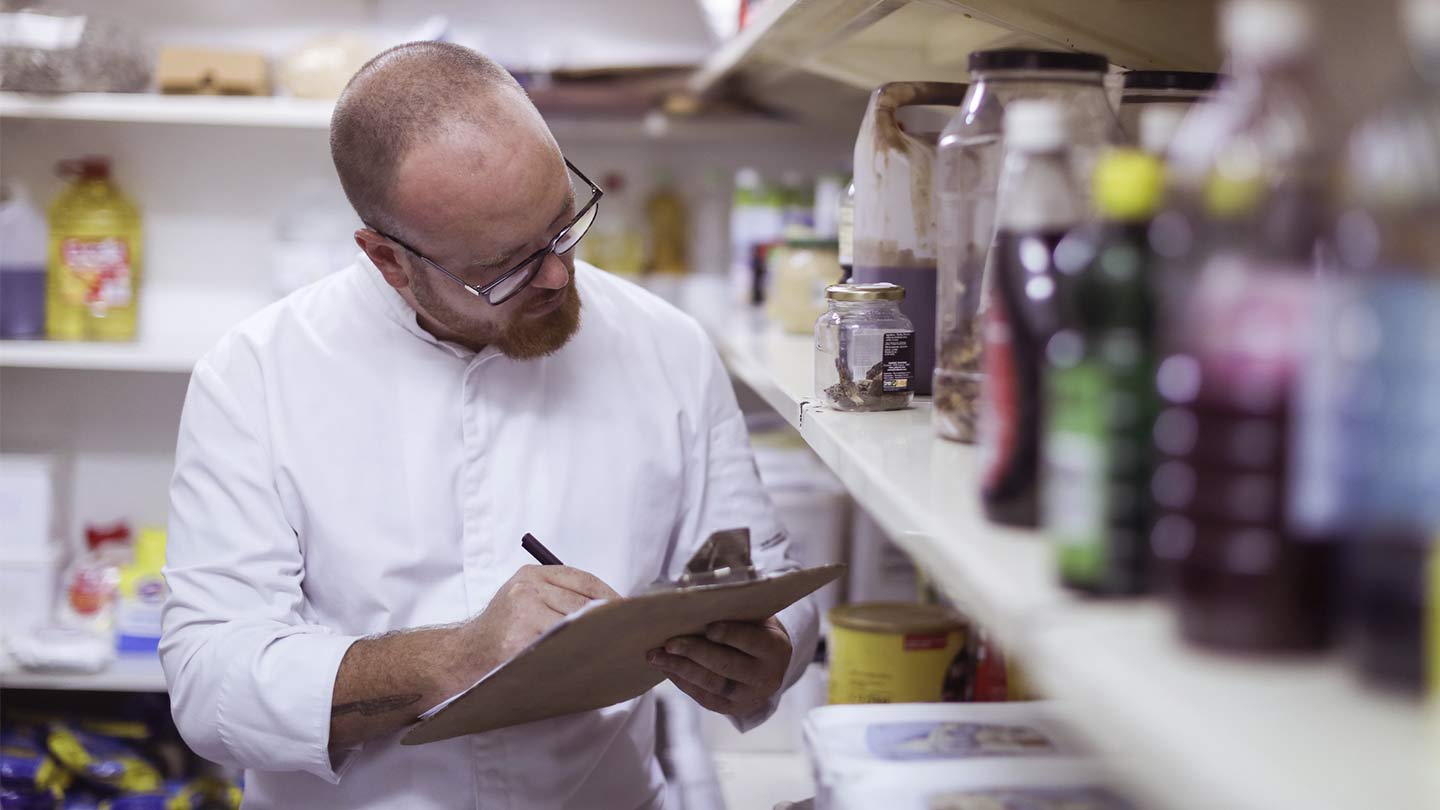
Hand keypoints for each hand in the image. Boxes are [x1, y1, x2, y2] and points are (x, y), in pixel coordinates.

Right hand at [446, 565, 618, 692]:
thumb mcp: (525, 598)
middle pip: (584, 604)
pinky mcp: (519, 641)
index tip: (630, 612)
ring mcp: (522, 614)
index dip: (611, 597)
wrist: (463, 655)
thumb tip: (612, 608)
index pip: (584, 580)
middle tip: (630, 634)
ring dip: (597, 639)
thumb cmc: (501, 630)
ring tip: (615, 649)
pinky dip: (577, 655)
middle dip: (608, 621)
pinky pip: (559, 647)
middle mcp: (527, 589)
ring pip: (575, 625)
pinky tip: (590, 661)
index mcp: (531, 575)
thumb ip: (560, 596)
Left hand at [647, 616, 791, 717]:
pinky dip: (683, 682)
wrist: (770, 664)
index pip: (752, 641)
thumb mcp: (756, 616)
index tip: (708, 627)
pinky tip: (667, 668)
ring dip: (681, 669)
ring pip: (712, 684)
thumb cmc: (756, 629)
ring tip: (657, 656)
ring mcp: (750, 697)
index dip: (730, 635)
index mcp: (776, 649)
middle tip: (669, 643)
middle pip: (727, 666)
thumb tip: (697, 597)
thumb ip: (735, 610)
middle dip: (695, 653)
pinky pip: (705, 697)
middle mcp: (767, 677)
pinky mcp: (733, 709)